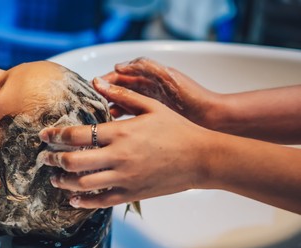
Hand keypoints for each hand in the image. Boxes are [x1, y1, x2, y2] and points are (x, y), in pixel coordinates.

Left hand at [38, 78, 213, 208]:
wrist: (201, 158)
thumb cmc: (177, 130)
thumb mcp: (151, 107)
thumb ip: (121, 95)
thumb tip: (97, 81)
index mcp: (120, 133)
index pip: (76, 135)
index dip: (55, 135)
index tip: (44, 136)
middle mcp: (118, 157)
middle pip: (73, 161)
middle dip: (52, 160)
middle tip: (44, 158)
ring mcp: (124, 178)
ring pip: (82, 184)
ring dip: (63, 181)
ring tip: (55, 178)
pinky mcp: (131, 193)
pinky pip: (100, 201)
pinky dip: (82, 202)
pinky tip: (73, 199)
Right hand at [101, 57, 217, 126]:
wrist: (211, 118)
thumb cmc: (193, 96)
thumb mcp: (168, 77)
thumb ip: (146, 68)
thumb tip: (118, 66)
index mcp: (148, 77)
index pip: (120, 76)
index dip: (105, 80)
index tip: (92, 87)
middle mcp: (145, 89)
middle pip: (117, 90)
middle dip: (102, 95)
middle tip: (89, 105)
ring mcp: (147, 105)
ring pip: (120, 104)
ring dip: (108, 108)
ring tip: (97, 117)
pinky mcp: (150, 119)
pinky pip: (128, 117)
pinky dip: (118, 120)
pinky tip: (111, 127)